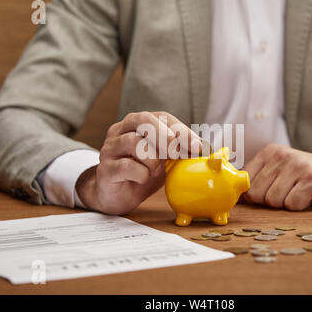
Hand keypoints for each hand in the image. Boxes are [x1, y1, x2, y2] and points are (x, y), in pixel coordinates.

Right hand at [76, 111, 201, 214]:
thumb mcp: (164, 159)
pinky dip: (141, 174)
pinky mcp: (105, 169)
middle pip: (143, 120)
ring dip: (153, 159)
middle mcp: (121, 130)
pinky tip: (143, 179)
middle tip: (178, 152)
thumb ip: (180, 151)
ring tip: (155, 170)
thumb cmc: (141, 172)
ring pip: (135, 143)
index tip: (197, 146)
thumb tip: (206, 149)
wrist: (116, 195)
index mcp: (137, 123)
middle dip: (165, 135)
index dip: (181, 130)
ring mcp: (110, 148)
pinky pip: (126, 166)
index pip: (161, 117)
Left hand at [243, 144, 311, 210]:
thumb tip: (234, 198)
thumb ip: (258, 179)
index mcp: (269, 152)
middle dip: (270, 201)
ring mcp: (298, 167)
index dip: (253, 195)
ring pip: (273, 201)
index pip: (245, 182)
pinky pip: (292, 205)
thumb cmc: (306, 175)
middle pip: (257, 194)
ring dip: (286, 203)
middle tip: (288, 193)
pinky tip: (309, 196)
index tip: (265, 195)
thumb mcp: (279, 169)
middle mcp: (282, 156)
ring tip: (299, 193)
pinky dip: (300, 206)